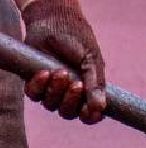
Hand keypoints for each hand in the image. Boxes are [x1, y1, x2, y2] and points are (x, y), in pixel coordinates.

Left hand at [21, 0, 104, 123]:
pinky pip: (34, 94)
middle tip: (76, 83)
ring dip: (56, 91)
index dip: (89, 117)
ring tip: (60, 71)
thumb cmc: (78, 40)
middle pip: (68, 113)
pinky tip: (45, 72)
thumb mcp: (92, 61)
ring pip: (50, 105)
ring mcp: (50, 89)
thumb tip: (100, 108)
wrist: (55, 21)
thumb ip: (96, 85)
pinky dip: (40, 86)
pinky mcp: (34, 81)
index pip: (87, 116)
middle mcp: (68, 95)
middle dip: (71, 101)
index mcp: (86, 93)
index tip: (91, 110)